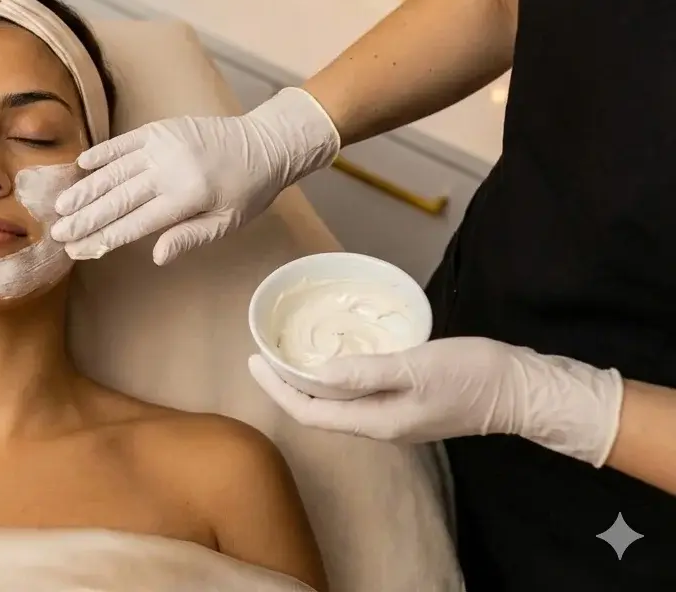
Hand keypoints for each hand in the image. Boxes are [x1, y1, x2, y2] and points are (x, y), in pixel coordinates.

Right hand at [49, 88, 339, 264]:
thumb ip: (189, 237)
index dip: (104, 237)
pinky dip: (102, 154)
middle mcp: (170, 170)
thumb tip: (155, 256)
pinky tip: (81, 166)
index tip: (79, 249)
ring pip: (115, 171)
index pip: (135, 223)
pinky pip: (125, 142)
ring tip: (61, 206)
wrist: (265, 143)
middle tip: (59, 232)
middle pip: (118, 199)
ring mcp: (163, 145)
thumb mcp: (227, 223)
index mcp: (187, 197)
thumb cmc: (247, 191)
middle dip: (85, 217)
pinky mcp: (162, 129)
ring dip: (86, 189)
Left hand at [247, 336, 625, 466]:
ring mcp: (397, 417)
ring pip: (339, 404)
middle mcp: (381, 426)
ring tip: (291, 354)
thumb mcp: (414, 367)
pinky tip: (338, 357)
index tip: (254, 360)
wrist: (525, 389)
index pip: (310, 412)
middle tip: (265, 353)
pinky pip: (361, 394)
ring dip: (311, 382)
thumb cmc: (473, 376)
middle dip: (287, 385)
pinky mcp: (411, 403)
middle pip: (320, 411)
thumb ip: (364, 372)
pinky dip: (339, 377)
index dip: (277, 389)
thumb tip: (316, 372)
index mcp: (376, 422)